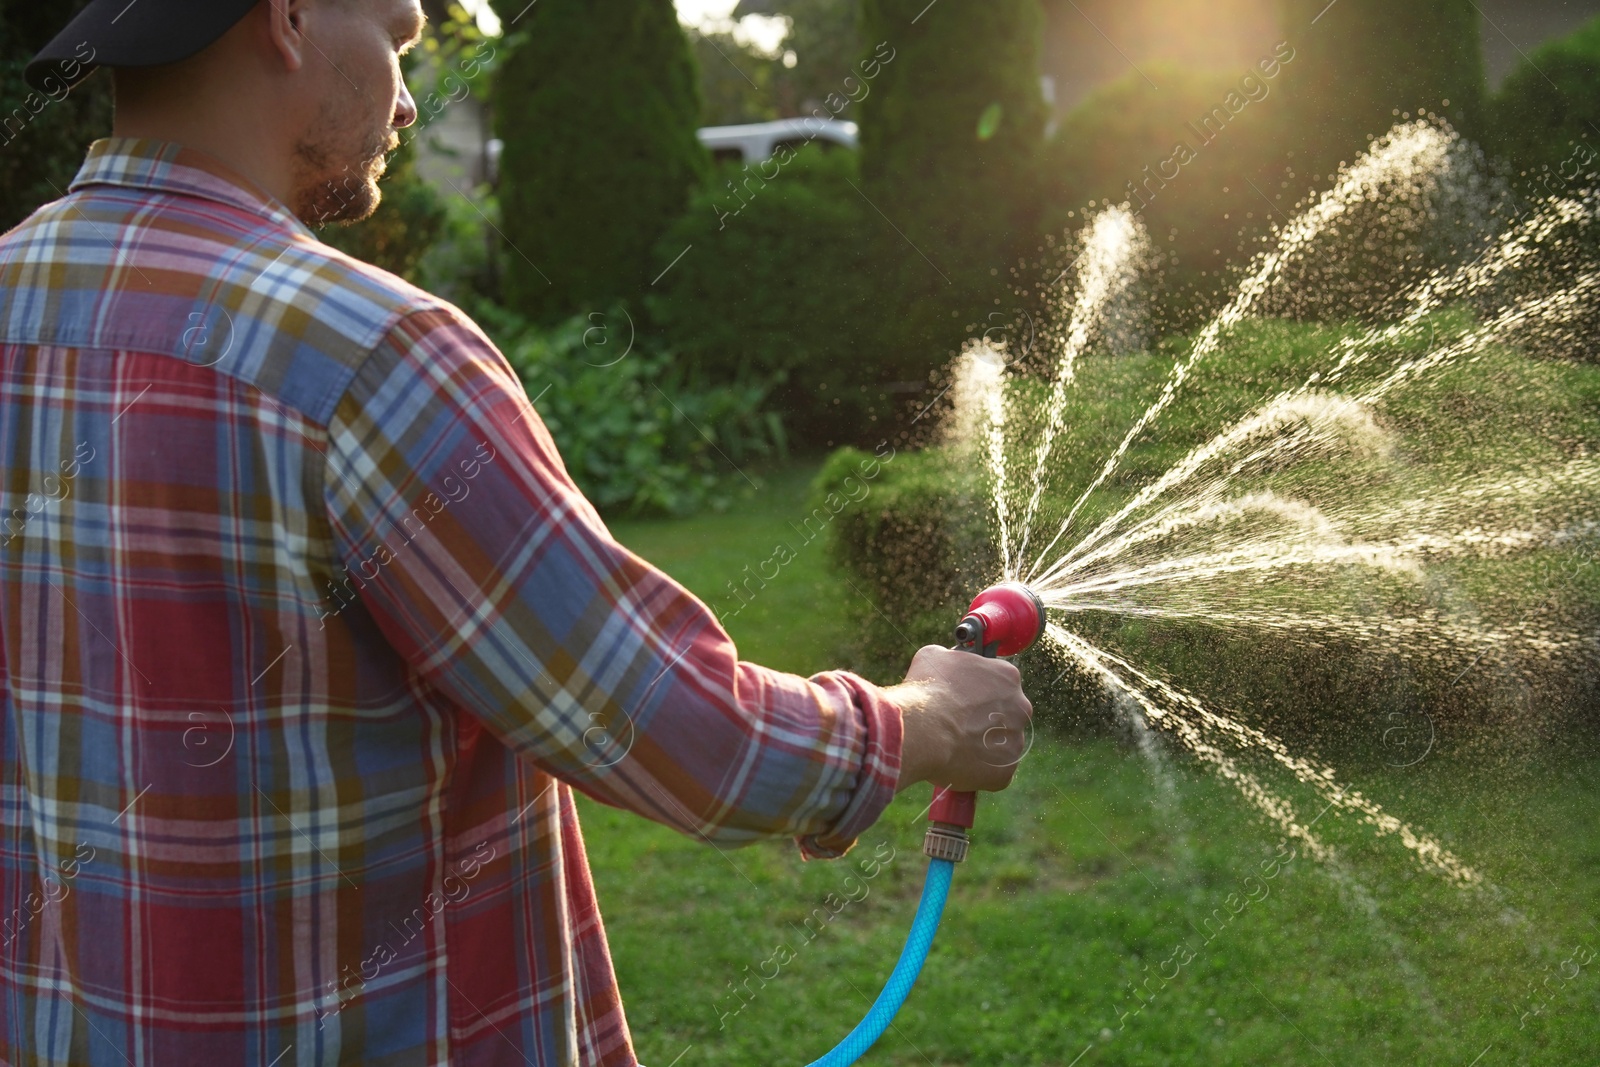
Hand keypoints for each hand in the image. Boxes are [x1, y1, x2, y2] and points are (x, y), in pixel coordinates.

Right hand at [887, 645, 1032, 794]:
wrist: (924, 728)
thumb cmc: (928, 690)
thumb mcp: (934, 657)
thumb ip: (951, 659)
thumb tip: (947, 661)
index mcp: (1008, 677)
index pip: (999, 683)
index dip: (978, 691)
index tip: (963, 698)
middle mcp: (1021, 707)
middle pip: (1005, 715)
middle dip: (984, 720)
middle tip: (958, 723)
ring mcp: (1016, 741)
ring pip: (999, 744)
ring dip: (982, 745)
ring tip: (953, 745)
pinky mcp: (1006, 770)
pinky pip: (992, 772)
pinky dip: (977, 771)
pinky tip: (956, 763)